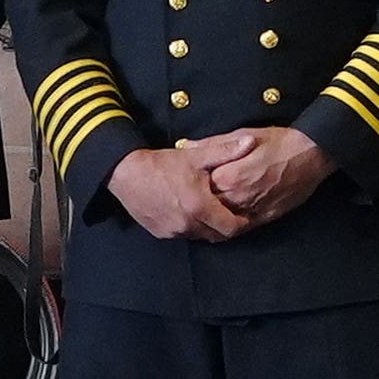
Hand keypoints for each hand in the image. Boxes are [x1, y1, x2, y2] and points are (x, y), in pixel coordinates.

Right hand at [107, 144, 250, 243]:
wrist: (127, 172)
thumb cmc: (162, 164)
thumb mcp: (196, 156)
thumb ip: (226, 151)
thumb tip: (251, 142)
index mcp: (200, 207)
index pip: (231, 228)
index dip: (241, 222)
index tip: (244, 213)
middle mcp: (188, 224)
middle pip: (217, 236)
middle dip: (226, 226)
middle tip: (230, 213)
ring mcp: (173, 231)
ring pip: (200, 236)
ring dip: (208, 227)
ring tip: (211, 212)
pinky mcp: (161, 233)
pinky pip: (183, 235)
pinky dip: (191, 227)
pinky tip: (190, 213)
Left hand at [198, 122, 335, 227]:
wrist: (311, 154)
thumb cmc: (279, 142)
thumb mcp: (243, 135)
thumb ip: (213, 144)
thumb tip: (187, 145)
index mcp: (229, 176)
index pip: (199, 188)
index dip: (192, 185)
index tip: (187, 183)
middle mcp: (239, 197)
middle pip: (209, 207)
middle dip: (201, 203)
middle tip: (193, 199)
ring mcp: (253, 210)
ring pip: (224, 220)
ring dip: (214, 216)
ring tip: (207, 209)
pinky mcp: (266, 217)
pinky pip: (243, 226)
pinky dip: (233, 224)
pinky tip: (227, 218)